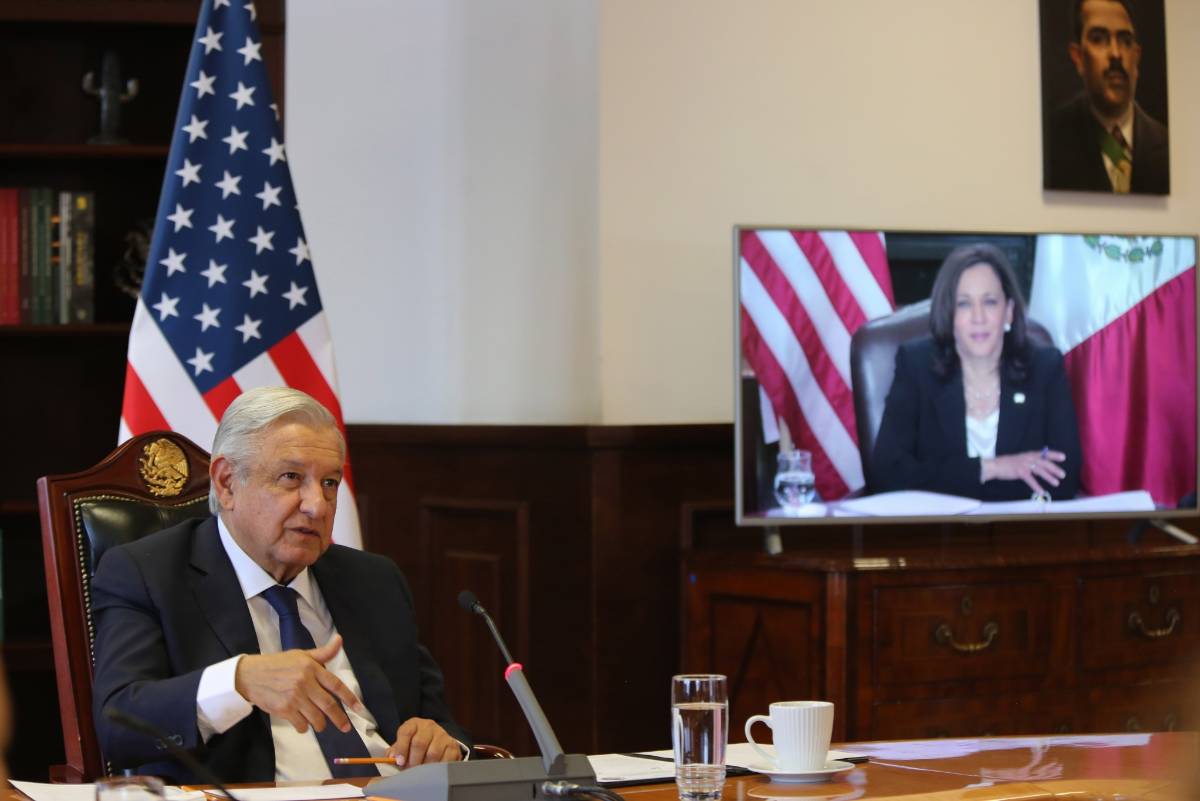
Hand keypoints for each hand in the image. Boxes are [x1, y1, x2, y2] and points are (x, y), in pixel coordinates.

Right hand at [234, 634, 365, 733]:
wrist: (250, 675)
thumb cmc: (278, 664)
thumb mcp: (301, 655)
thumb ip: (323, 653)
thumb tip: (340, 640)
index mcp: (311, 668)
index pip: (336, 685)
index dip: (349, 698)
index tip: (358, 708)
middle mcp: (305, 682)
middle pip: (328, 705)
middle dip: (339, 718)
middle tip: (345, 727)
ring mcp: (294, 697)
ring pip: (316, 717)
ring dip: (320, 724)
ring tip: (321, 724)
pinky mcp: (284, 709)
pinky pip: (300, 724)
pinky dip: (304, 727)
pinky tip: (303, 724)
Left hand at [387, 718, 462, 766]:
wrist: (434, 741)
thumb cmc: (414, 745)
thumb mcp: (403, 745)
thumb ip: (395, 752)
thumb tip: (391, 759)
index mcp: (413, 724)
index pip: (406, 732)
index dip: (401, 748)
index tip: (399, 762)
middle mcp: (428, 726)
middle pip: (419, 743)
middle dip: (413, 760)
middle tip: (410, 771)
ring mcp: (442, 734)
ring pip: (433, 752)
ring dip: (425, 766)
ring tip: (421, 774)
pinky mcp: (452, 744)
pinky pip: (446, 758)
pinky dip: (438, 768)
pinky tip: (433, 772)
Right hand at [982, 449, 1066, 494]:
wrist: (995, 466)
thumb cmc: (1008, 464)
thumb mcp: (1021, 460)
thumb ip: (1032, 463)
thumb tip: (1043, 469)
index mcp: (1029, 455)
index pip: (1044, 454)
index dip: (1054, 455)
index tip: (1063, 457)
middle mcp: (1028, 458)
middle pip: (1044, 463)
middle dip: (1054, 469)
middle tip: (1063, 475)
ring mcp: (1024, 464)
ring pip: (1040, 471)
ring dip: (1049, 477)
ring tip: (1056, 483)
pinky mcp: (1020, 472)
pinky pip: (1030, 480)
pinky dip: (1036, 486)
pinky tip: (1041, 491)